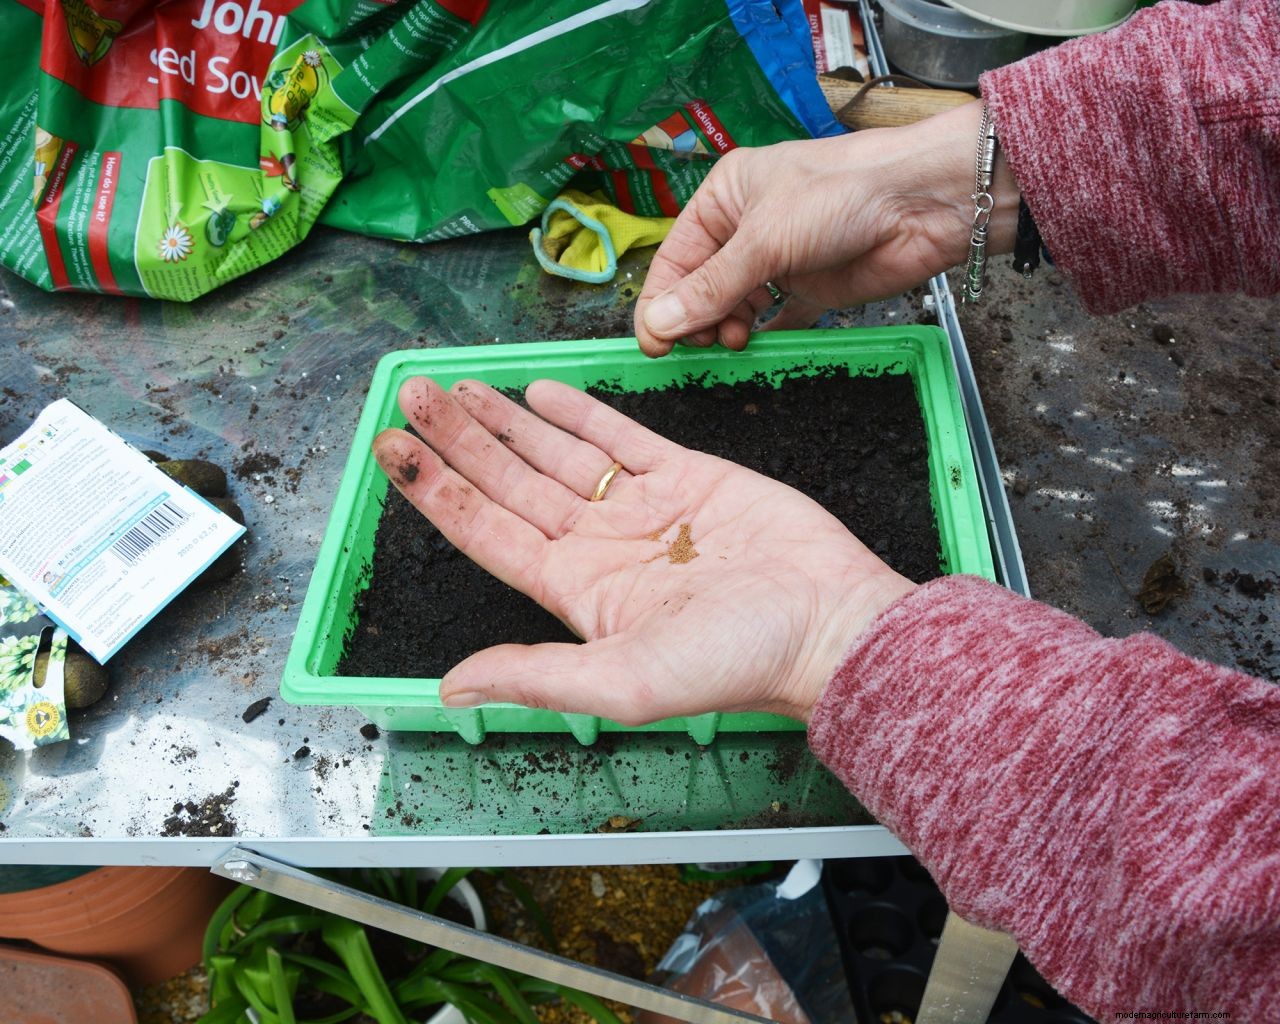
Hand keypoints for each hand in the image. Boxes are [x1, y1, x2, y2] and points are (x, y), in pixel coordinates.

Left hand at [372, 377, 915, 723]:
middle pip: (509, 482)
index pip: (486, 531)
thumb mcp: (624, 681)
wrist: (829, 622)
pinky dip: (581, 413)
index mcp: (575, 590)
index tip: (390, 450)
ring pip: (556, 453)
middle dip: (458, 440)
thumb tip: (450, 688)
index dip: (435, 491)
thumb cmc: (738, 662)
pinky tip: (541, 391)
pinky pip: (621, 438)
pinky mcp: (688, 476)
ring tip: (459, 388)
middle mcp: (598, 545)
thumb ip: (534, 676)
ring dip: (506, 420)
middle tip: (411, 394)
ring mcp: (641, 507)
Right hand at [634, 100, 1019, 355]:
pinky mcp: (810, 288)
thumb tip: (658, 325)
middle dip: (693, 317)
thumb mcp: (764, 241)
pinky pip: (775, 320)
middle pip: (700, 285)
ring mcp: (779, 259)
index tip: (655, 342)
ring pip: (733, 305)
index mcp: (725, 198)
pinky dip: (761, 336)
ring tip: (732, 341)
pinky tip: (754, 348)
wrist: (920, 204)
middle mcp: (747, 228)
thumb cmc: (840, 195)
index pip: (676, 257)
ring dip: (725, 328)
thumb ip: (711, 288)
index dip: (661, 301)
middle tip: (700, 344)